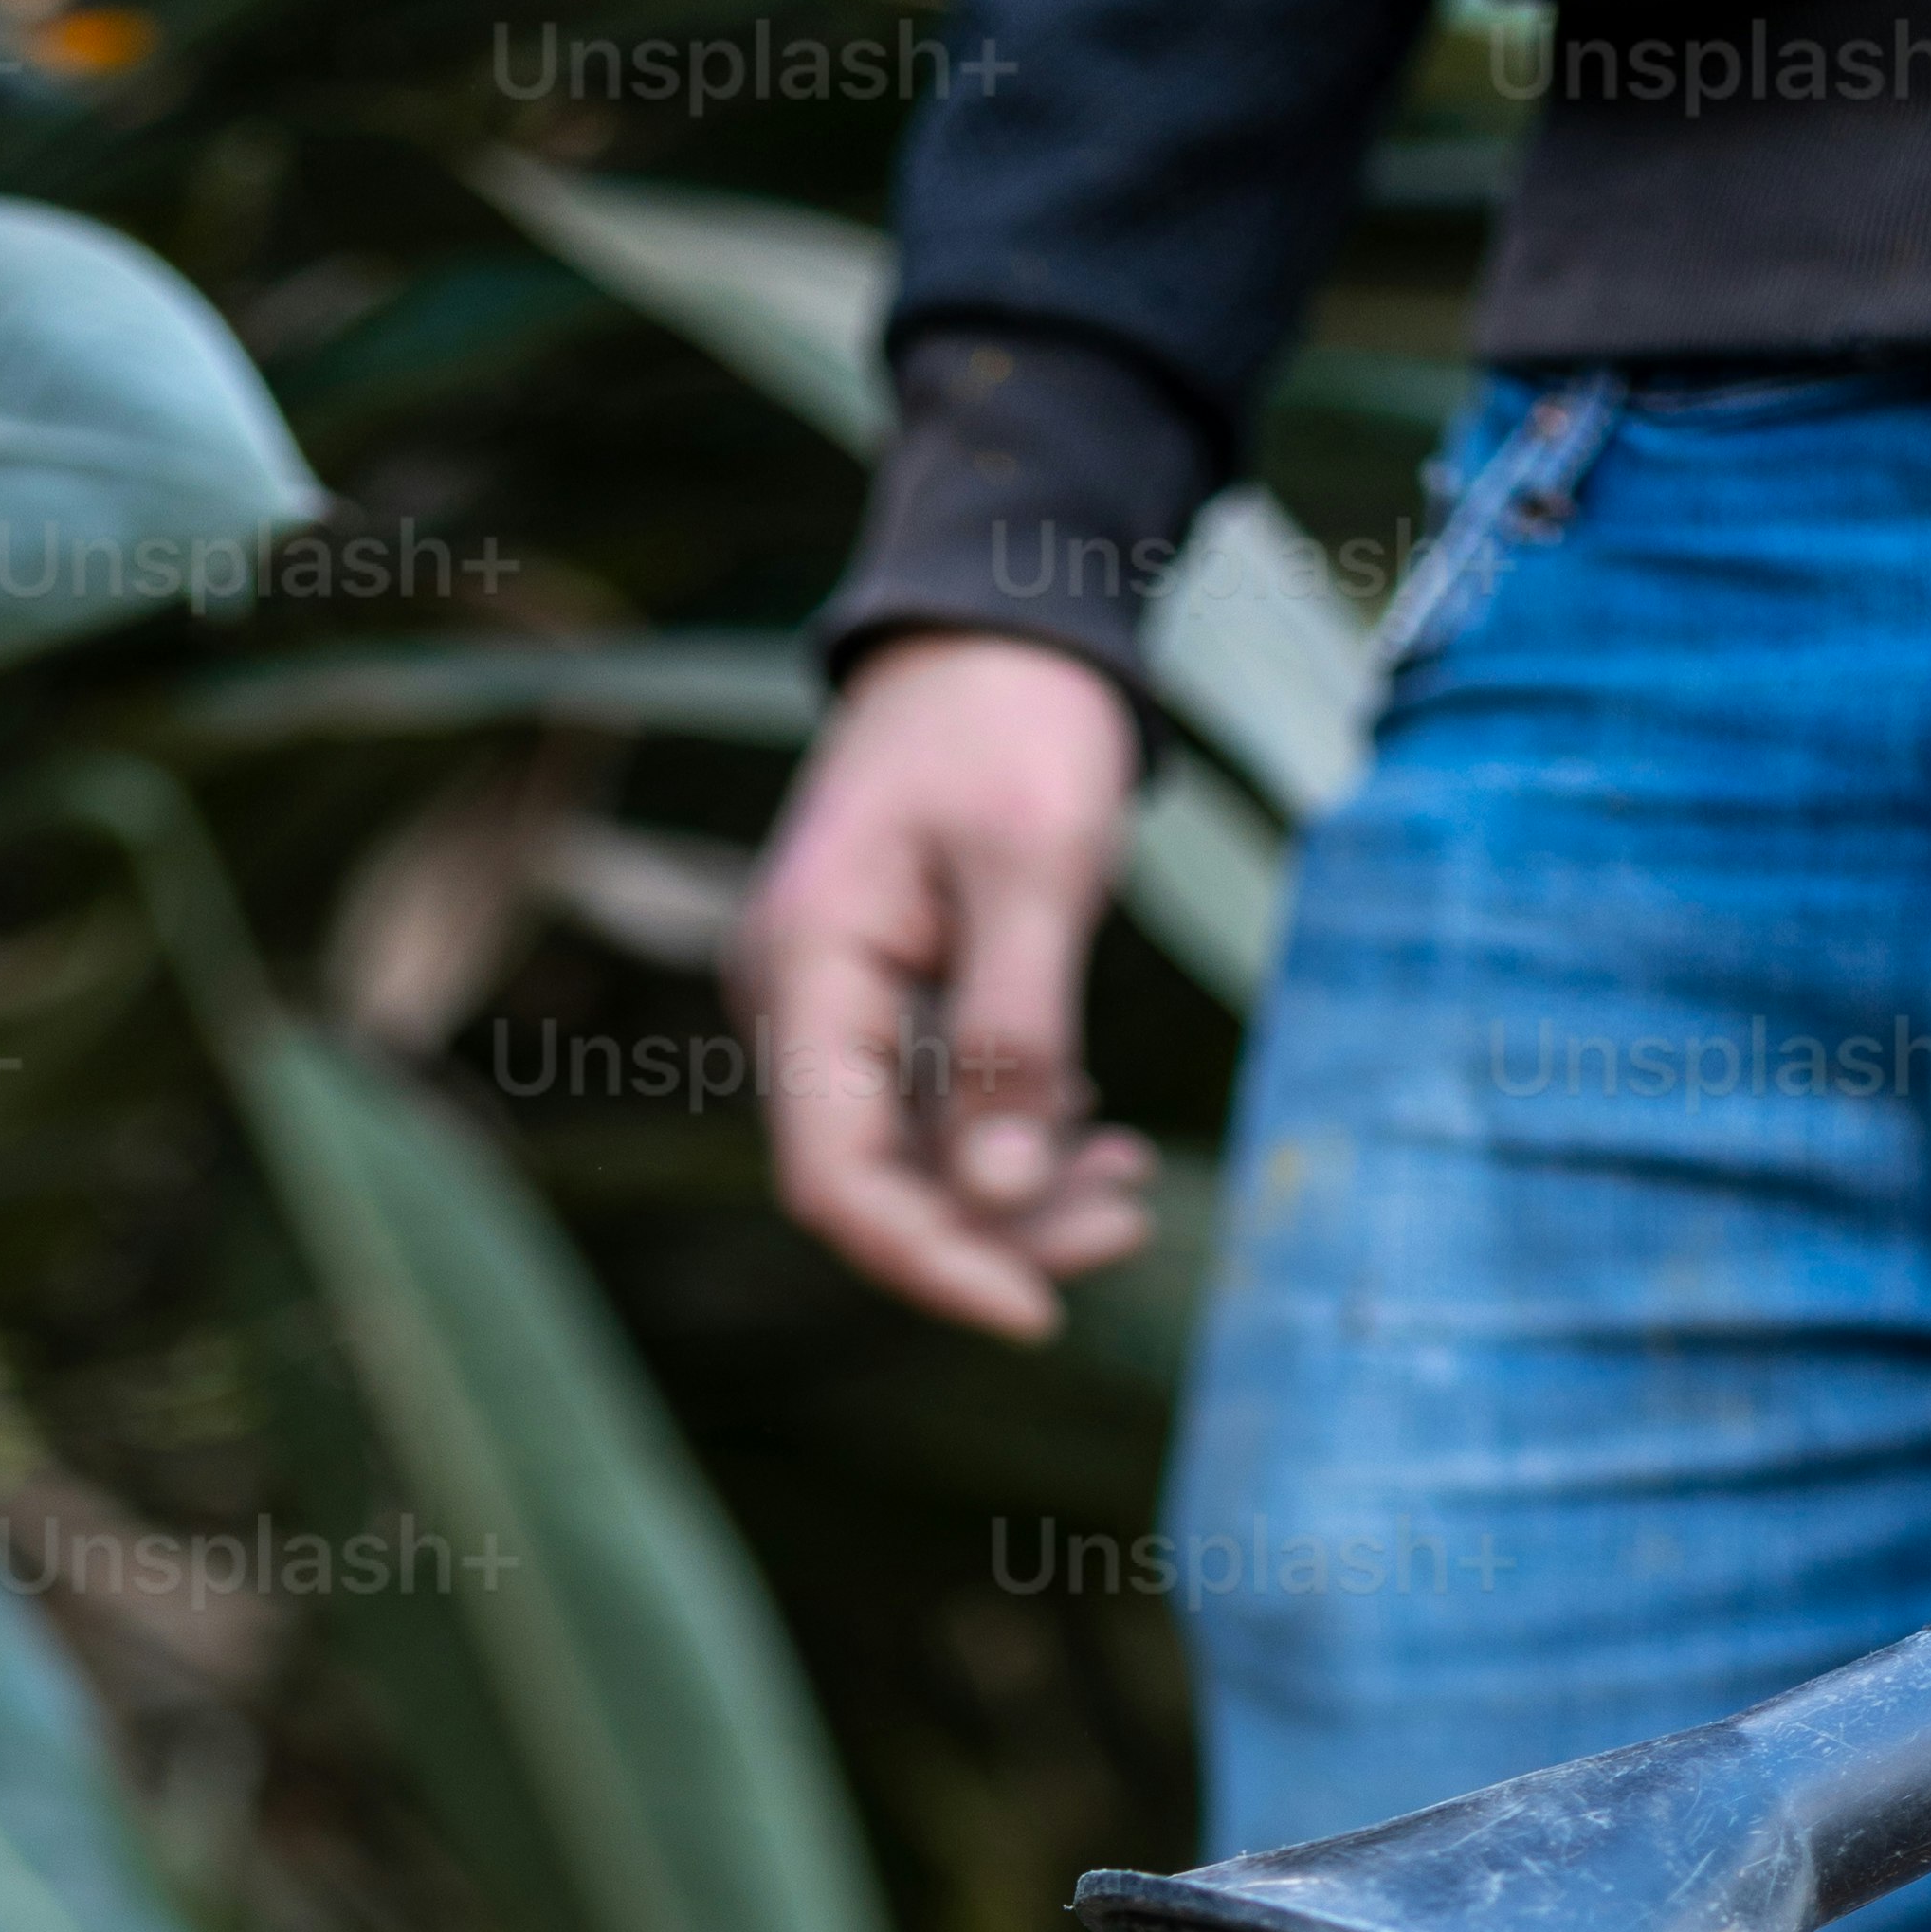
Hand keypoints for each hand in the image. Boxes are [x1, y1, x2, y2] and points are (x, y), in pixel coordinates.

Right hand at [738, 636, 1158, 1339]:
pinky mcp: (888, 1012)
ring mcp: (839, 1015)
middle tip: (1129, 1220)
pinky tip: (1098, 1136)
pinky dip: (1019, 1141)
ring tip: (1131, 1180)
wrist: (996, 621)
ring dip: (1022, 1196)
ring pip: (917, 1164)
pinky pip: (940, 1116)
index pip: (835, 1180)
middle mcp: (799, 1010)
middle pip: (878, 1189)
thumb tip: (999, 1198)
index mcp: (806, 972)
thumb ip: (1014, 1034)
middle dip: (999, 1231)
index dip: (929, 1263)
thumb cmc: (1014, 719)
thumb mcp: (1034, 869)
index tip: (1037, 1310)